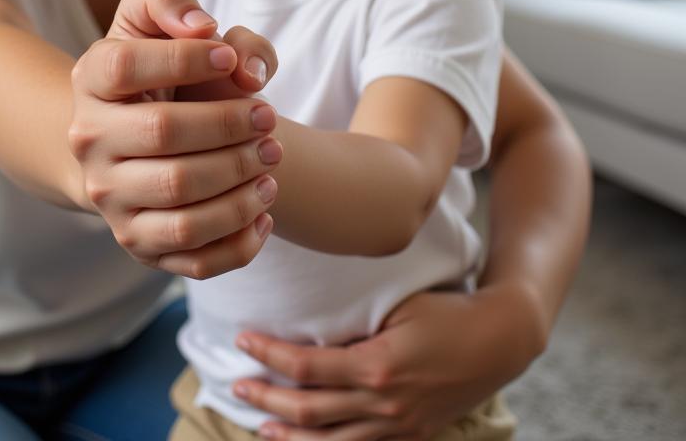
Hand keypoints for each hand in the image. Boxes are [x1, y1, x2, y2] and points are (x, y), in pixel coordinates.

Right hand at [70, 0, 281, 278]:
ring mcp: (109, 199)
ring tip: (272, 159)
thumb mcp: (154, 13)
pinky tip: (263, 209)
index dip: (184, 59)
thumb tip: (201, 27)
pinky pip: (192, 257)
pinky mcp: (138, 244)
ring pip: (180, 203)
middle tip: (268, 115)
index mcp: (89, 79)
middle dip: (229, 124)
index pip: (125, 65)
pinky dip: (238, 240)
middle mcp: (88, 142)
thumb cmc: (159, 63)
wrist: (139, 134)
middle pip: (162, 134)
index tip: (230, 57)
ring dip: (240, 183)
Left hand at [232, 285, 537, 439]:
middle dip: (265, 400)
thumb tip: (310, 329)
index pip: (306, 366)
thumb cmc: (445, 313)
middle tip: (236, 385)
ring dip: (288, 436)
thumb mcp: (398, 307)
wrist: (499, 343)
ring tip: (259, 426)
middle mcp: (383, 405)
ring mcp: (398, 428)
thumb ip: (356, 325)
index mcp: (377, 366)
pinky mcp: (410, 439)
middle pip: (308, 411)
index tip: (243, 341)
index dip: (268, 355)